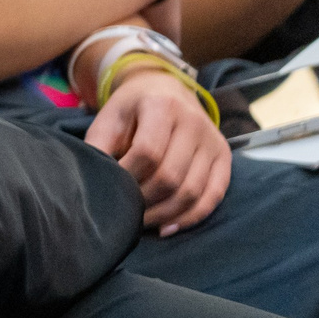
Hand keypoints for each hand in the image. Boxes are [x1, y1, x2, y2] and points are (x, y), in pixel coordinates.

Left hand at [85, 64, 229, 234]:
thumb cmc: (132, 109)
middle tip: (125, 211)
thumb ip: (99, 147)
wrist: (166, 90)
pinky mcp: (224, 156)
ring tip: (141, 222)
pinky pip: (213, 195)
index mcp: (162, 106)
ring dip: (165, 214)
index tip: (110, 187)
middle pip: (171, 177)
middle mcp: (194, 122)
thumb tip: (94, 183)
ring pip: (193, 191)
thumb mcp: (109, 119)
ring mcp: (213, 140)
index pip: (147, 153)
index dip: (127, 176)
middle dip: (144, 200)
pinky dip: (191, 217)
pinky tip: (168, 227)